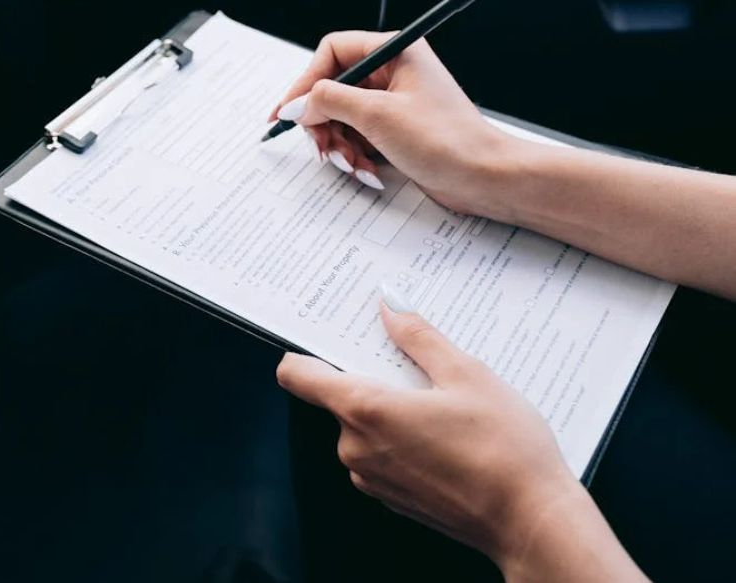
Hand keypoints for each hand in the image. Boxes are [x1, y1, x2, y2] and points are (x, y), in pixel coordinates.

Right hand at [270, 31, 521, 215]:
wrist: (484, 177)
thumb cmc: (446, 140)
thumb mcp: (376, 116)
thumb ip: (328, 102)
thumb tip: (295, 104)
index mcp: (394, 52)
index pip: (332, 52)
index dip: (306, 82)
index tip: (290, 112)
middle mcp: (393, 72)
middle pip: (332, 89)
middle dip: (323, 123)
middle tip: (323, 147)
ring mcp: (393, 102)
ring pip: (341, 117)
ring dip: (339, 145)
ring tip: (352, 164)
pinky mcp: (395, 129)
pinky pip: (357, 137)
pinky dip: (355, 155)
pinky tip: (368, 171)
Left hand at [276, 290, 584, 570]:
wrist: (531, 522)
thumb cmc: (504, 449)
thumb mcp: (467, 374)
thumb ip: (419, 337)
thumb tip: (391, 307)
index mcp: (364, 410)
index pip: (297, 375)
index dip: (304, 351)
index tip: (324, 336)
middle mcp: (356, 447)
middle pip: (341, 397)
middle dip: (372, 377)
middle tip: (415, 364)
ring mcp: (372, 477)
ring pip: (365, 427)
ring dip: (393, 410)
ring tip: (444, 403)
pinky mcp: (393, 498)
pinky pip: (384, 454)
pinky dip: (404, 439)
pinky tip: (448, 436)